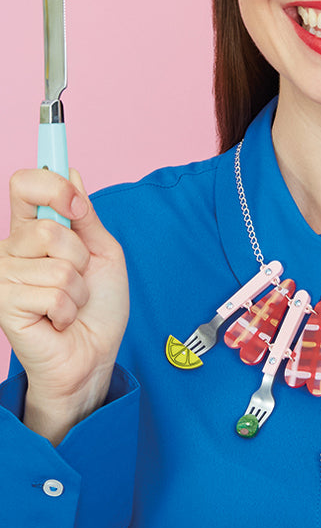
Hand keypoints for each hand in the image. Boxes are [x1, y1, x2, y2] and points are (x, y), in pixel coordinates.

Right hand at [0, 168, 128, 443]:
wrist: (93, 355)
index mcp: (33, 230)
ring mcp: (4, 277)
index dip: (52, 185)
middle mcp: (12, 249)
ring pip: (58, 264)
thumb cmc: (98, 306)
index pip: (24, 185)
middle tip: (78, 278)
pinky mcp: (5, 305)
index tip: (76, 204)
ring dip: (77, 289)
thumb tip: (72, 173)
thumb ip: (86, 216)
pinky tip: (59, 320)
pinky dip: (69, 309)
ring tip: (69, 304)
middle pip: (49, 227)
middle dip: (80, 256)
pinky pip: (54, 293)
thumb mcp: (103, 252)